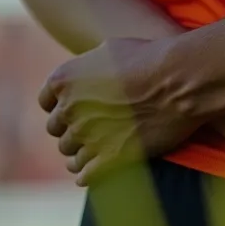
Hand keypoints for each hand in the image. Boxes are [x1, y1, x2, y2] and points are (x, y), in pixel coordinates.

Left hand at [40, 38, 196, 184]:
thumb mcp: (110, 50)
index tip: (72, 111)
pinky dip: (87, 175)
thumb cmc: (150, 59)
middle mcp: (69, 109)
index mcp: (64, 80)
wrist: (178, 80)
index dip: (59, 106)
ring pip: (70, 152)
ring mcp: (88, 136)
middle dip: (71, 129)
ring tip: (91, 153)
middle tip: (87, 130)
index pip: (46, 101)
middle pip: (57, 129)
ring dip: (79, 152)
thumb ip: (89, 67)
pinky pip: (87, 174)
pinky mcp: (109, 158)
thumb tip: (87, 76)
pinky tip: (92, 174)